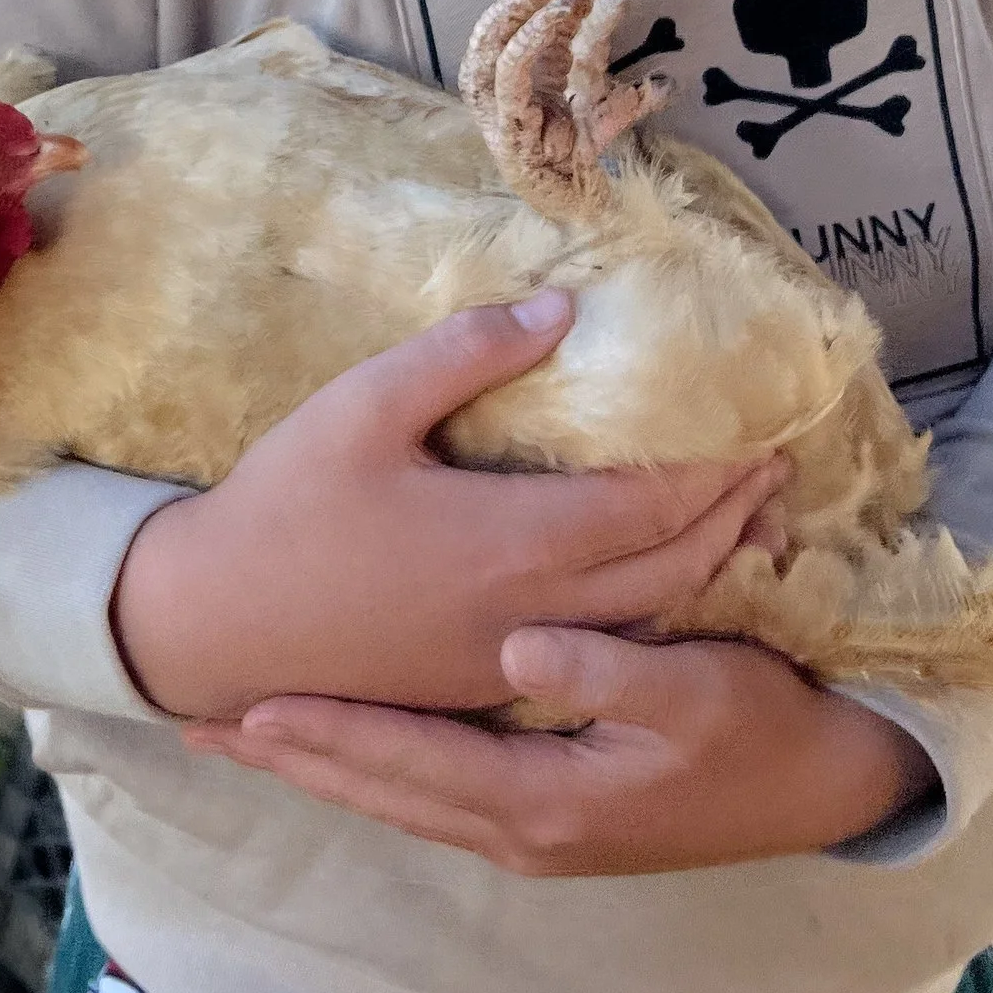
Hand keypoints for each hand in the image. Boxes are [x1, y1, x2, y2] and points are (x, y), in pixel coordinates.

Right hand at [109, 290, 786, 723]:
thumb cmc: (285, 507)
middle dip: (734, 515)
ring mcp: (509, 659)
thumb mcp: (362, 406)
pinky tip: (660, 586)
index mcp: (511, 542)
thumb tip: (561, 309)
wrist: (213, 627)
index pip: (652, 506)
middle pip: (670, 568)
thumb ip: (465, 354)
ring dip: (708, 568)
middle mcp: (530, 611)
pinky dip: (654, 611)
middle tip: (779, 469)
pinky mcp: (482, 683)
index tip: (765, 429)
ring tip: (748, 524)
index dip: (718, 470)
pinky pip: (600, 649)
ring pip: (643, 619)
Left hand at [181, 629, 939, 874]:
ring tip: (249, 734)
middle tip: (200, 726)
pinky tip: (350, 746)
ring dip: (326, 767)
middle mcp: (521, 833)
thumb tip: (517, 652)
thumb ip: (608, 672)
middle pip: (383, 792)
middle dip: (296, 757)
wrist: (821, 789)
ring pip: (401, 798)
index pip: (408, 763)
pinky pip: (435, 793)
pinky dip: (378, 771)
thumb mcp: (698, 691)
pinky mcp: (549, 818)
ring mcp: (533, 834)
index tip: (246, 703)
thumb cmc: (761, 729)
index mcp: (544, 803)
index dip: (327, 731)